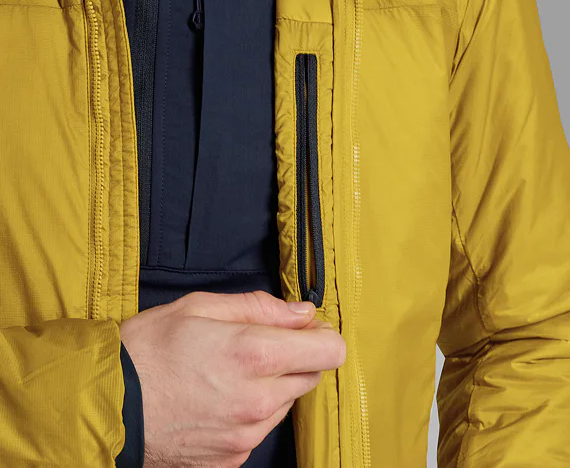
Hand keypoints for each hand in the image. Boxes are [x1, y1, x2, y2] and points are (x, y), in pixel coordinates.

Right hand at [119, 291, 345, 467]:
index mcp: (254, 354)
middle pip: (312, 374)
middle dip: (296, 354)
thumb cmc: (148, 350)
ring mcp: (248, 433)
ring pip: (288, 400)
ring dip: (274, 382)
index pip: (330, 350)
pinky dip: (253, 408)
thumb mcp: (200, 307)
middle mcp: (259, 400)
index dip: (322, 334)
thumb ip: (260, 307)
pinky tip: (220, 395)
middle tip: (259, 342)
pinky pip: (263, 426)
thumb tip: (301, 312)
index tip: (305, 327)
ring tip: (231, 369)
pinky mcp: (234, 456)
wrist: (107, 406)